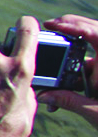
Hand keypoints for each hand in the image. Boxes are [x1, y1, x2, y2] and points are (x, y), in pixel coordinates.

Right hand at [39, 15, 97, 130]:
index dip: (72, 25)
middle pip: (94, 31)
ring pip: (94, 47)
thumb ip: (67, 100)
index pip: (93, 33)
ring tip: (55, 47)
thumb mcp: (93, 111)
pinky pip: (94, 64)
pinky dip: (80, 67)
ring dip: (74, 47)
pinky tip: (66, 80)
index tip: (52, 24)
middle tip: (51, 26)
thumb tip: (44, 95)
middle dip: (73, 25)